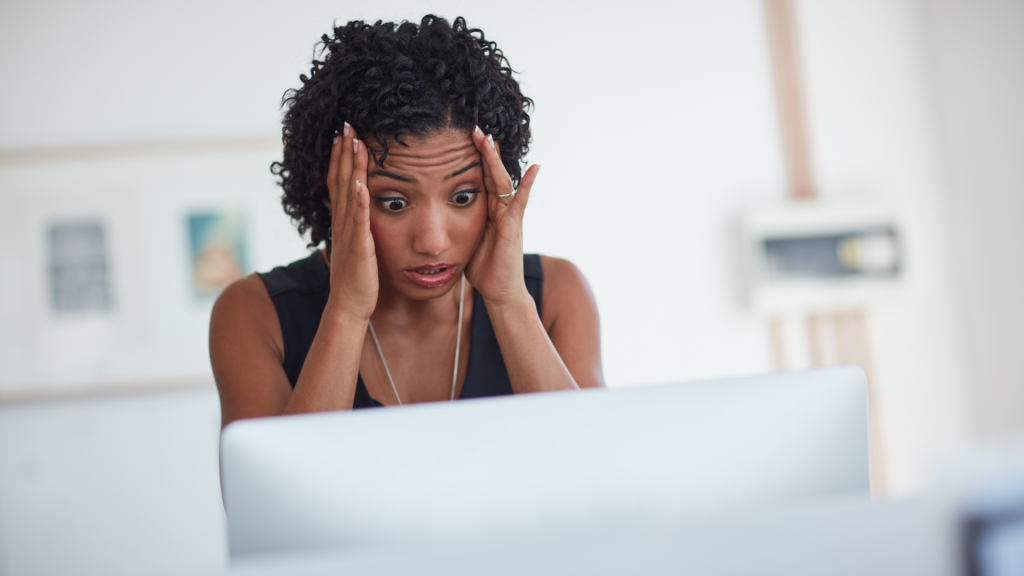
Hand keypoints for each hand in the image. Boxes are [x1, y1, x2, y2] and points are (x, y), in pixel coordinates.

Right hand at [324, 124, 376, 320]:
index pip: (339, 183)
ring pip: (348, 194)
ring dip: (350, 167)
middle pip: (341, 181)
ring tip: (352, 142)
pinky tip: (362, 183)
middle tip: (347, 125)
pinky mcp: (360, 247)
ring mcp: (349, 234)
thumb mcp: (357, 245)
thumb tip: (360, 208)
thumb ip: (357, 225)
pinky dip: (358, 201)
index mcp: (343, 221)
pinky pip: (359, 221)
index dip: (340, 158)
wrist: (350, 306)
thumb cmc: (358, 278)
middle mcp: (342, 223)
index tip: (343, 134)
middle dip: (343, 153)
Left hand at [464, 126, 540, 308]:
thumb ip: (455, 224)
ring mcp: (509, 216)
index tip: (459, 138)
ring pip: (503, 181)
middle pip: (491, 172)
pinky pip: (521, 201)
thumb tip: (431, 215)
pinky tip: (534, 167)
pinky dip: (527, 184)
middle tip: (474, 128)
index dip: (472, 158)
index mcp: (486, 210)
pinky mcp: (514, 226)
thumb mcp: (463, 240)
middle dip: (484, 151)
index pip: (479, 177)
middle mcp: (500, 208)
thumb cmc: (482, 269)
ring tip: (490, 139)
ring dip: (496, 160)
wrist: (499, 292)